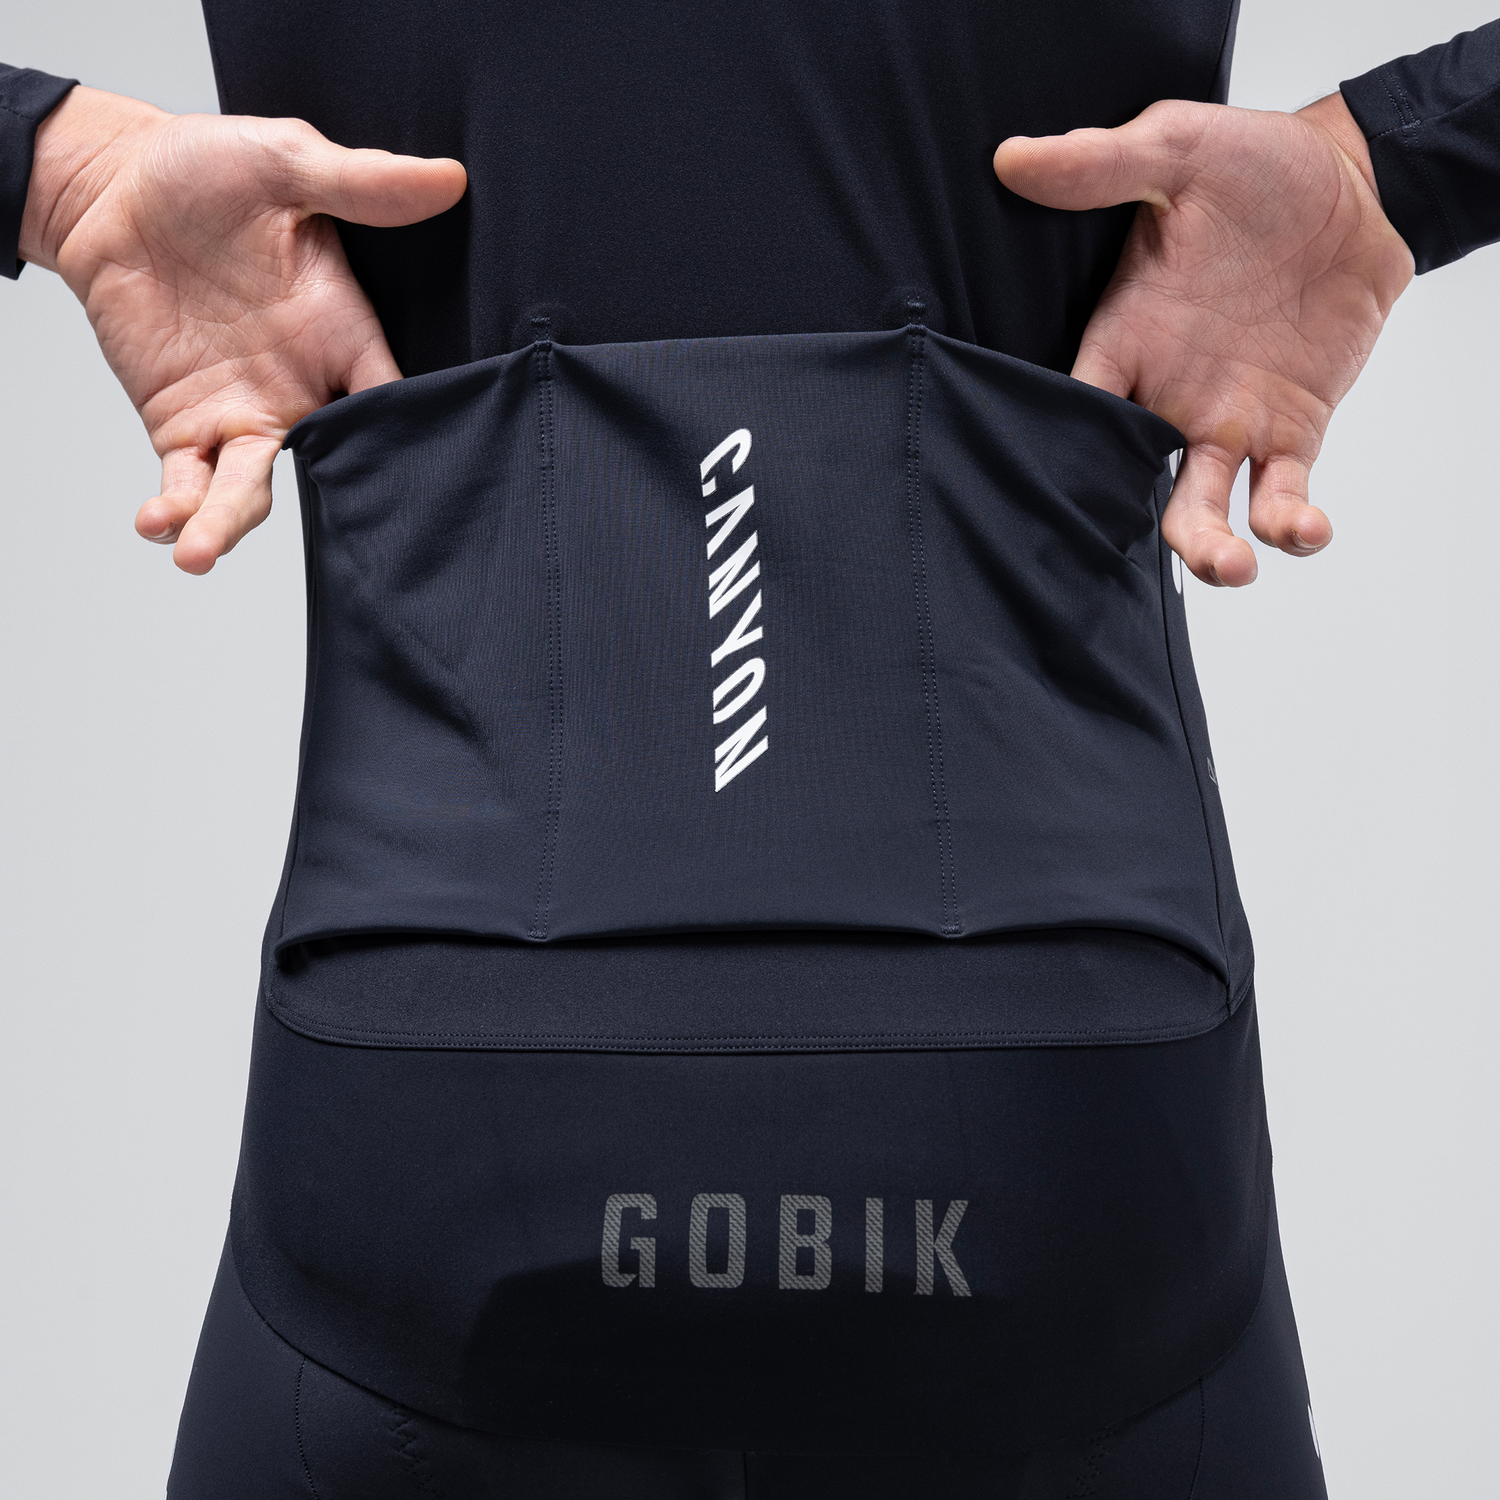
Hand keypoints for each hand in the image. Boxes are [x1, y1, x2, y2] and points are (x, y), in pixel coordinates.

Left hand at [21, 87, 466, 572]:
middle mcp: (303, 387)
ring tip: (200, 552)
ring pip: (251, 489)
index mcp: (345, 335)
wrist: (111, 188)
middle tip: (333, 549)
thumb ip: (363, 184)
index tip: (410, 483)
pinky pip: (187, 481)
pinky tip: (157, 523)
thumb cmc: (205, 169)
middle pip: (330, 467)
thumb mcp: (290, 162)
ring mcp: (244, 412)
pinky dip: (175, 510)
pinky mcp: (183, 425)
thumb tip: (448, 178)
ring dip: (227, 526)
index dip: (403, 444)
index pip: (391, 405)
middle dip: (331, 510)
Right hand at [994, 93, 1412, 585]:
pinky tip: (1305, 533)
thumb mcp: (1176, 149)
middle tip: (1145, 550)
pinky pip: (1281, 492)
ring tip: (1231, 565)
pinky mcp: (1289, 430)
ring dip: (1209, 547)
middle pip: (1128, 482)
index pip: (1073, 410)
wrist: (1354, 187)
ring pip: (1200, 507)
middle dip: (1132, 527)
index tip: (1052, 490)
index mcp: (1121, 340)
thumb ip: (1101, 167)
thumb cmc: (1255, 169)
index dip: (1060, 453)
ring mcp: (1224, 419)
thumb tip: (1013, 160)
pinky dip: (1291, 524)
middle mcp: (1163, 393)